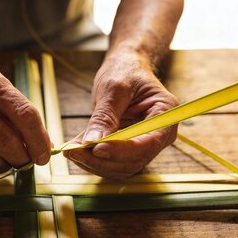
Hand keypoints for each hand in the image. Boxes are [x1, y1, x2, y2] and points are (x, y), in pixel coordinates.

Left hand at [64, 51, 178, 179]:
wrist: (125, 69)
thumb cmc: (125, 71)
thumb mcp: (113, 88)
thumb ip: (105, 116)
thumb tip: (93, 142)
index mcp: (166, 115)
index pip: (147, 144)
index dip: (121, 151)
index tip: (96, 148)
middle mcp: (160, 136)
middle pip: (133, 161)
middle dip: (102, 161)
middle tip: (74, 151)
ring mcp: (145, 145)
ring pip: (121, 168)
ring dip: (95, 164)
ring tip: (71, 150)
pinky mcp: (129, 150)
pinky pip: (113, 164)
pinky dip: (94, 161)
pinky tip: (77, 151)